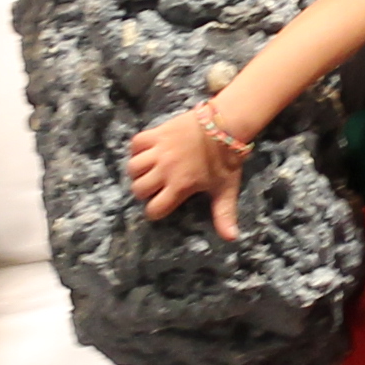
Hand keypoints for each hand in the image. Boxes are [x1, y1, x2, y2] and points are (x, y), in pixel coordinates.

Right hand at [128, 104, 243, 238]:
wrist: (225, 124)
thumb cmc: (226, 160)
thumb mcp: (226, 189)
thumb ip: (225, 215)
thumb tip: (232, 239)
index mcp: (180, 185)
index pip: (154, 209)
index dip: (156, 211)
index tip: (162, 206)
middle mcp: (165, 169)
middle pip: (139, 189)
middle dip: (145, 193)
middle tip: (156, 188)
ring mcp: (159, 150)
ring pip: (133, 167)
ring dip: (138, 172)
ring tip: (149, 172)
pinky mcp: (156, 133)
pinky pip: (135, 143)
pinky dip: (137, 149)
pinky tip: (147, 153)